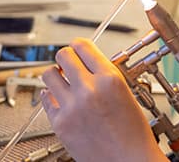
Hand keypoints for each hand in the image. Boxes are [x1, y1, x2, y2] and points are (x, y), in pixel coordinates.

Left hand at [41, 38, 164, 161]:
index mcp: (110, 79)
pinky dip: (51, 95)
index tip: (79, 49)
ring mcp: (71, 107)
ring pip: (49, 74)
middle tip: (70, 63)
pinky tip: (59, 97)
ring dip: (56, 74)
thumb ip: (106, 76)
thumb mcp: (126, 93)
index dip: (79, 46)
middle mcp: (89, 89)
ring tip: (63, 80)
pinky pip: (45, 98)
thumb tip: (89, 62)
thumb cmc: (133, 134)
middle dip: (67, 57)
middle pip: (63, 55)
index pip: (83, 45)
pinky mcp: (60, 123)